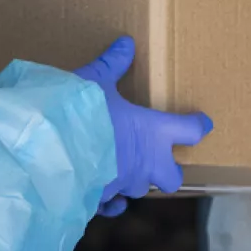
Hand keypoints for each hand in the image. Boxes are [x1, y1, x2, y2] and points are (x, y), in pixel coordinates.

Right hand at [75, 37, 212, 216]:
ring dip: (134, 179)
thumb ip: (112, 65)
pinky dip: (110, 201)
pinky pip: (111, 206)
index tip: (201, 122)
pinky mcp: (101, 200)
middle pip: (173, 177)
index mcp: (154, 132)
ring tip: (121, 167)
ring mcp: (124, 184)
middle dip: (169, 171)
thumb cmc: (80, 112)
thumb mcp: (96, 82)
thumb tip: (126, 43)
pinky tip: (103, 195)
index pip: (190, 130)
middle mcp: (146, 163)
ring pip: (139, 189)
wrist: (49, 151)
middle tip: (160, 159)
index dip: (198, 125)